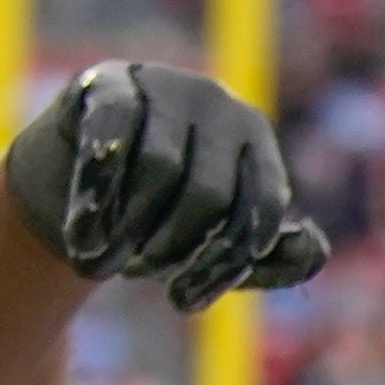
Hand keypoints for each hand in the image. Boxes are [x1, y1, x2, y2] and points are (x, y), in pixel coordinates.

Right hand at [3, 61, 330, 312]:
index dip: (223, 264)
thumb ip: (275, 260)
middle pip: (208, 193)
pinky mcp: (108, 82)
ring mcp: (165, 84)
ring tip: (101, 263)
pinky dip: (96, 195)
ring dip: (127, 229)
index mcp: (257, 142)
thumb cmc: (159, 218)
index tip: (183, 302)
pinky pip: (110, 138)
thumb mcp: (217, 247)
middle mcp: (219, 105)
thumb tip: (312, 245)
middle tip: (138, 275)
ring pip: (158, 167)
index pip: (261, 207)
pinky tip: (82, 235)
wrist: (72, 180)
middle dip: (170, 248)